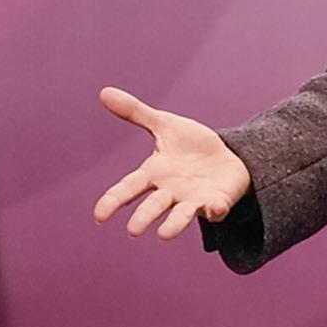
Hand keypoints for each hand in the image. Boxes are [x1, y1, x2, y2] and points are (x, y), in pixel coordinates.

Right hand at [93, 87, 252, 239]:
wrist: (227, 157)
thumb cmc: (191, 146)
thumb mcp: (165, 125)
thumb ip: (136, 112)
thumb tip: (104, 92)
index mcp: (155, 173)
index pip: (130, 187)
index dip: (114, 200)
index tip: (99, 215)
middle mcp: (171, 191)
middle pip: (154, 205)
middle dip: (144, 216)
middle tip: (133, 230)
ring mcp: (193, 199)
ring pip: (181, 215)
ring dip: (174, 224)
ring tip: (164, 234)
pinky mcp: (216, 202)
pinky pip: (215, 209)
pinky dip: (215, 210)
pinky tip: (214, 208)